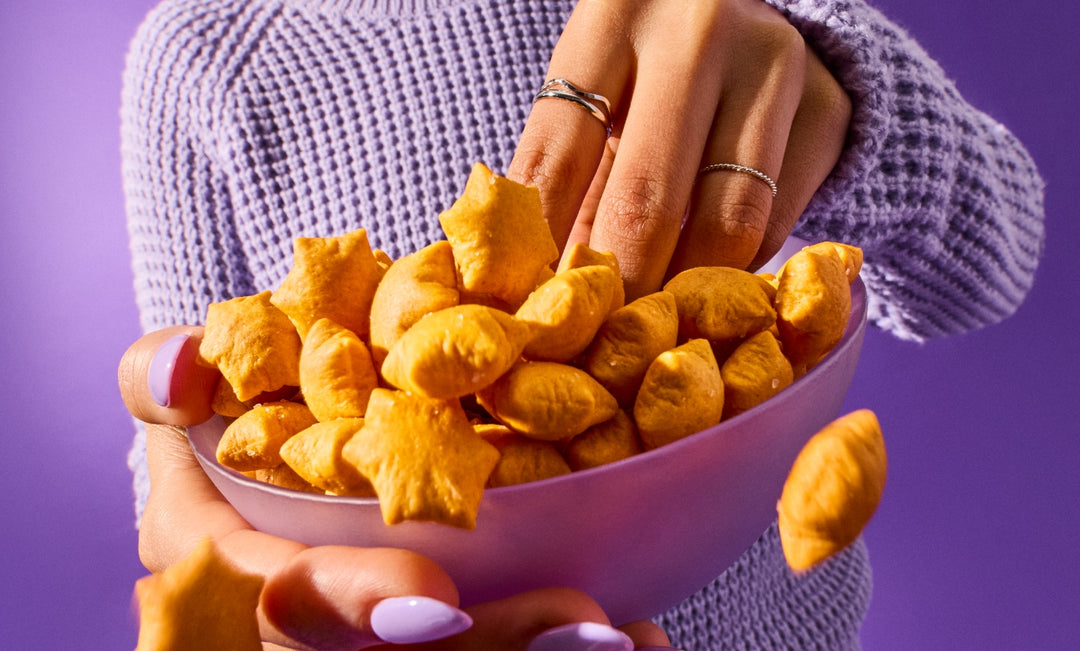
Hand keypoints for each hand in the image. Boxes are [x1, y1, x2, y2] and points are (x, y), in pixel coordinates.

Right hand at [119, 328, 671, 648]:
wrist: (274, 459)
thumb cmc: (232, 428)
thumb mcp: (186, 399)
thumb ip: (166, 377)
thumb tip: (184, 369)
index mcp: (232, 573)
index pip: (285, 605)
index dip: (353, 607)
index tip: (436, 601)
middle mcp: (303, 629)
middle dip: (488, 650)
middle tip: (585, 627)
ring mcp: (371, 638)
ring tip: (631, 636)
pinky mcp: (432, 628)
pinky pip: (498, 650)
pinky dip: (562, 645)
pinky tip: (643, 630)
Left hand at [509, 0, 851, 299]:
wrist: (757, 19)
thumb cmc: (649, 69)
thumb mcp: (597, 93)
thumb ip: (569, 173)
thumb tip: (534, 287)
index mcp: (614, 16)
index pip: (559, 154)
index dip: (538, 248)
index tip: (532, 311)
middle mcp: (698, 29)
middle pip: (646, 198)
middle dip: (617, 288)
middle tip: (597, 343)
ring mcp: (775, 64)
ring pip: (726, 224)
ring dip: (683, 292)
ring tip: (653, 324)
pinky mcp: (829, 110)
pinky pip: (776, 227)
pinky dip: (735, 271)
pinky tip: (706, 284)